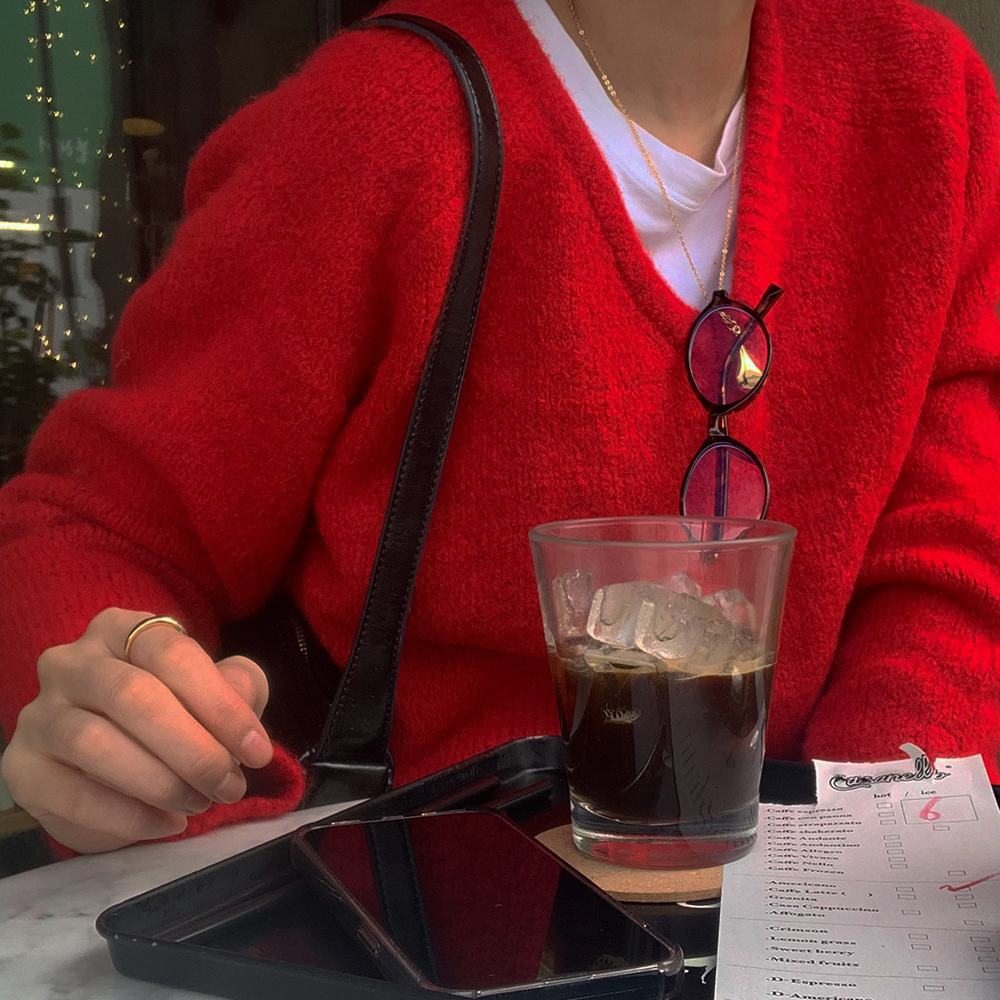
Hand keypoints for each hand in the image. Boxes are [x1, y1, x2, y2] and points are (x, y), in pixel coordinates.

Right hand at [1, 608, 271, 853]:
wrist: (114, 757)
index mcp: (121, 629)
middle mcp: (72, 662)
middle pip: (133, 696)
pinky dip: (128, 816)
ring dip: (160, 782)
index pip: (172, 653)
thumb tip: (242, 700)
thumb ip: (237, 686)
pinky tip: (166, 823)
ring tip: (199, 803)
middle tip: (230, 786)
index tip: (257, 752)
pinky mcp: (22, 768)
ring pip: (95, 743)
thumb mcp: (215, 690)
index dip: (221, 705)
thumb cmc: (174, 710)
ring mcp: (39, 713)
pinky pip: (71, 794)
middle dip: (193, 749)